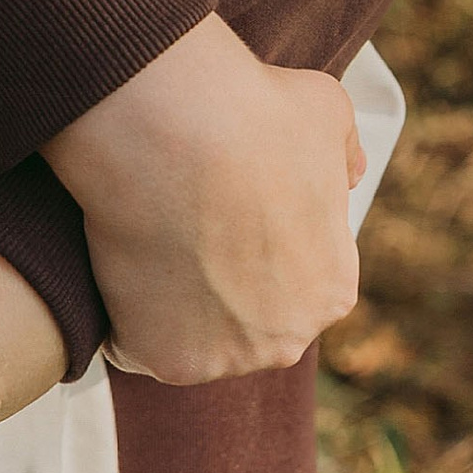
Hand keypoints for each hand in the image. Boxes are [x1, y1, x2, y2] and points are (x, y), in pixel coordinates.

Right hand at [47, 15, 361, 384]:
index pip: (298, 277)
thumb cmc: (253, 113)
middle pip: (249, 319)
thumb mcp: (326, 114)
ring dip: (174, 303)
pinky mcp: (161, 359)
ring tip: (154, 239)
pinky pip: (136, 343)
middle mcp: (286, 339)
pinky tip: (123, 262)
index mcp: (331, 290)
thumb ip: (343, 152)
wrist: (173, 127)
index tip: (230, 209)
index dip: (260, 241)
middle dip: (223, 284)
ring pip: (194, 335)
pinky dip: (124, 313)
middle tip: (187, 225)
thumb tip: (350, 171)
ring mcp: (222, 358)